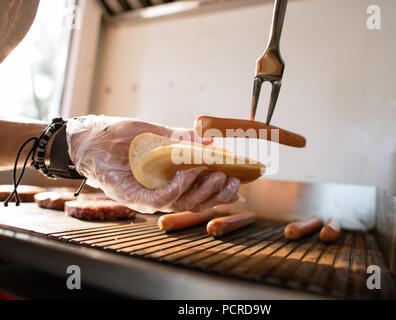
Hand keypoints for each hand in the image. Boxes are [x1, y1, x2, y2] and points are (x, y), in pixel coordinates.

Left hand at [66, 115, 240, 212]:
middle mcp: (164, 192)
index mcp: (173, 179)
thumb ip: (184, 140)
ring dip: (203, 191)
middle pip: (198, 202)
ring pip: (183, 204)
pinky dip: (177, 189)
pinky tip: (188, 174)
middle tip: (233, 178)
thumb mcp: (158, 134)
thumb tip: (213, 143)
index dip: (223, 189)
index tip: (241, 179)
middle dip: (219, 193)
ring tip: (217, 175)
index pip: (203, 190)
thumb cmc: (123, 136)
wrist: (91, 137)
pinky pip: (160, 200)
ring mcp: (149, 197)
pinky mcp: (133, 198)